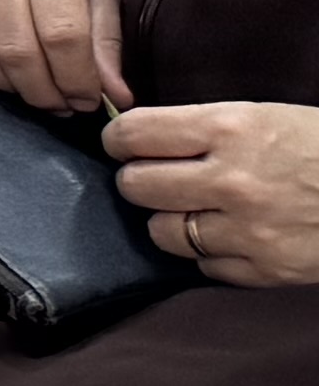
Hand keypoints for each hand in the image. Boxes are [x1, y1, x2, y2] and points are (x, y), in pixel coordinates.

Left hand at [108, 100, 318, 285]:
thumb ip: (201, 127)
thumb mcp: (263, 116)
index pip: (132, 135)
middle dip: (139, 180)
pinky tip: (227, 236)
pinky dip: (208, 254)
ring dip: (169, 221)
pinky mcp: (266, 270)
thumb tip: (137, 134)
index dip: (120, 140)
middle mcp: (230, 180)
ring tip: (192, 209)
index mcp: (227, 129)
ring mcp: (247, 230)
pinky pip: (203, 267)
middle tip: (156, 177)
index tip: (124, 144)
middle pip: (135, 186)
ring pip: (162, 233)